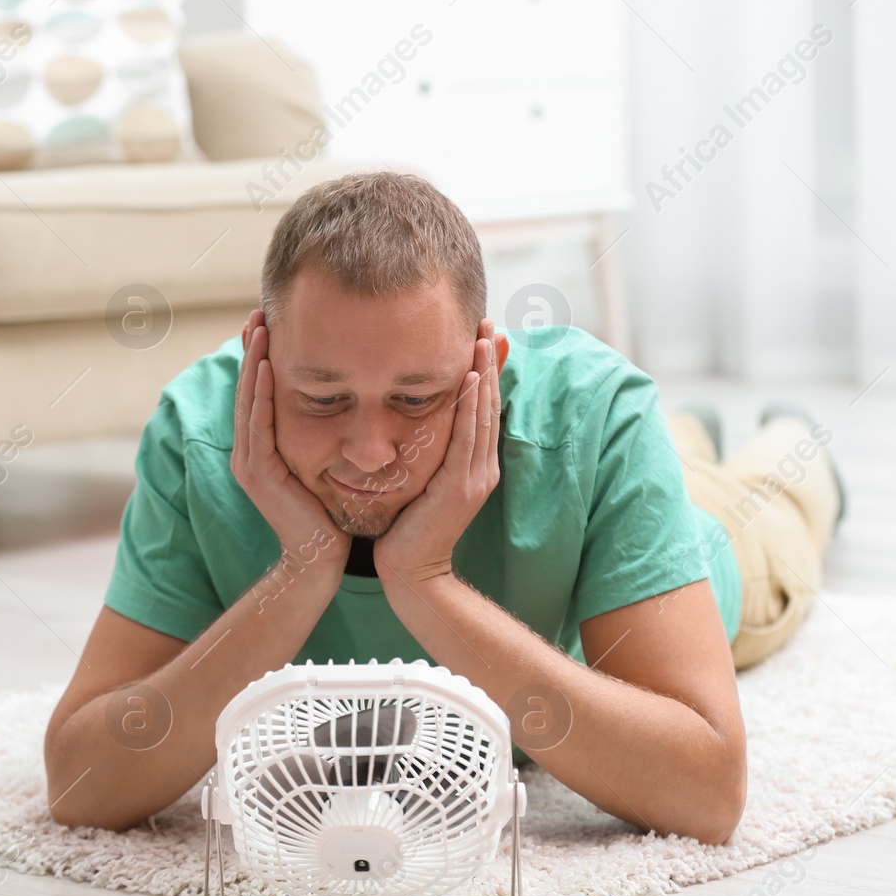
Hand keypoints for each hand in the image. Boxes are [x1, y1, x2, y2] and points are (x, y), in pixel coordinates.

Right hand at [230, 311, 350, 570]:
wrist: (322, 557)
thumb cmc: (331, 513)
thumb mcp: (325, 462)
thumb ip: (324, 433)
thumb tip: (345, 398)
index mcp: (263, 447)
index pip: (260, 391)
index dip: (261, 356)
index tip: (271, 320)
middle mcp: (249, 451)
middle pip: (248, 389)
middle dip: (252, 350)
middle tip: (258, 311)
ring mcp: (249, 462)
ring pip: (248, 401)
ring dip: (253, 362)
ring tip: (259, 327)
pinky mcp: (258, 473)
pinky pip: (257, 425)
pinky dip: (260, 393)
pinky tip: (266, 366)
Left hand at [375, 323, 502, 588]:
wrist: (410, 574)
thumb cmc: (407, 531)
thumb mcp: (419, 482)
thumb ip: (425, 453)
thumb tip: (415, 424)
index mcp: (474, 464)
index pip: (481, 407)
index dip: (484, 370)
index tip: (480, 334)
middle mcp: (482, 466)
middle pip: (488, 403)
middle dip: (488, 361)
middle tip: (487, 321)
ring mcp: (475, 476)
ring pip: (482, 414)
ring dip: (484, 372)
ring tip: (482, 336)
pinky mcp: (461, 486)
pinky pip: (468, 437)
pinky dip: (472, 405)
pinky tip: (471, 377)